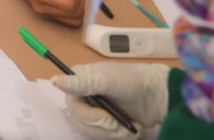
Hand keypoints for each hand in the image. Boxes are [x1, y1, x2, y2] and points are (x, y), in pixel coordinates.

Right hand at [51, 63, 170, 138]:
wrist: (158, 96)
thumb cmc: (132, 82)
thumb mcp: (107, 80)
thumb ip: (81, 83)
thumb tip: (54, 80)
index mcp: (80, 81)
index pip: (71, 103)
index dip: (86, 113)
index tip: (104, 115)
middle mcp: (84, 97)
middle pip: (80, 121)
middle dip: (103, 125)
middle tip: (118, 122)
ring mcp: (95, 112)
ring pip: (91, 132)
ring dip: (112, 133)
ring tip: (128, 125)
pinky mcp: (106, 125)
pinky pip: (102, 137)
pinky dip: (117, 136)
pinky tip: (129, 128)